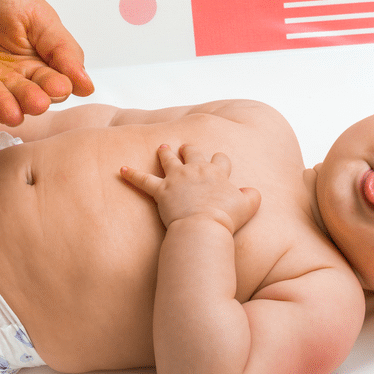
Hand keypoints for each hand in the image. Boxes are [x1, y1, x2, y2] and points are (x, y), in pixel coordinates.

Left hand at [0, 0, 93, 125]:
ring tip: (11, 112)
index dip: (56, 88)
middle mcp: (15, 76)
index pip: (54, 85)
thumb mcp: (40, 17)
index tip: (59, 88)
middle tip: (36, 102)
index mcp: (39, 63)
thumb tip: (87, 84)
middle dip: (32, 101)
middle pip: (27, 97)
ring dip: (5, 107)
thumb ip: (63, 50)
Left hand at [121, 144, 260, 233]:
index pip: (220, 159)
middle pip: (193, 152)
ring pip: (168, 159)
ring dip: (164, 153)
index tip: (218, 162)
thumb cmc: (226, 218)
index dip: (219, 160)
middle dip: (189, 149)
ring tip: (161, 147)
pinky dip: (131, 175)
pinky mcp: (161, 191)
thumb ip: (251, 196)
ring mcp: (177, 179)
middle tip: (185, 147)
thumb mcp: (248, 206)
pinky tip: (121, 169)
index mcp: (217, 173)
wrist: (204, 226)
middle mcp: (196, 170)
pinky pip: (143, 180)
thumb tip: (252, 191)